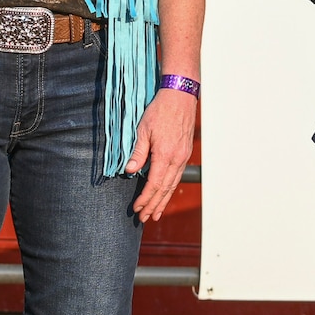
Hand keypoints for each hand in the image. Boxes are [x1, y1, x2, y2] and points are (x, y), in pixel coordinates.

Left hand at [123, 87, 196, 222]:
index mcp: (164, 155)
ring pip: (173, 185)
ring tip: (156, 213)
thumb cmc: (160, 110)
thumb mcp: (143, 130)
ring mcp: (183, 157)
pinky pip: (177, 176)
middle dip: (154, 205)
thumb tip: (129, 171)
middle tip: (145, 218)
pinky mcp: (185, 153)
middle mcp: (176, 159)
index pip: (154, 184)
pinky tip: (165, 194)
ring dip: (163, 201)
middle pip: (165, 189)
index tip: (137, 208)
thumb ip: (138, 153)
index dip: (145, 198)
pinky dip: (170, 189)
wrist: (179, 96)